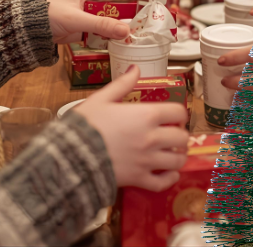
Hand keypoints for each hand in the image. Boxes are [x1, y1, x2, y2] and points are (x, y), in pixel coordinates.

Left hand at [45, 0, 165, 42]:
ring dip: (132, 20)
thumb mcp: (75, 18)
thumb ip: (101, 25)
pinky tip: (128, 40)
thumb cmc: (46, 13)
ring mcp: (94, 11)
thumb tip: (127, 30)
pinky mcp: (89, 25)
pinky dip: (119, 33)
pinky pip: (110, 28)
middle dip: (144, 3)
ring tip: (148, 28)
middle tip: (160, 13)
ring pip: (120, 14)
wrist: (26, 26)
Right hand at [75, 66, 187, 190]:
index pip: (178, 112)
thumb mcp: (103, 98)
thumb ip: (123, 83)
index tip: (174, 116)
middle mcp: (152, 138)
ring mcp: (147, 161)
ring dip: (178, 156)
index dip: (179, 113)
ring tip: (171, 152)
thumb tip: (135, 68)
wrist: (71, 156)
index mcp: (146, 115)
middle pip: (182, 138)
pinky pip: (163, 183)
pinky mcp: (139, 179)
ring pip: (177, 161)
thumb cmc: (86, 125)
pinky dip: (170, 178)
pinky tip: (168, 173)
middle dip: (180, 135)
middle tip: (172, 134)